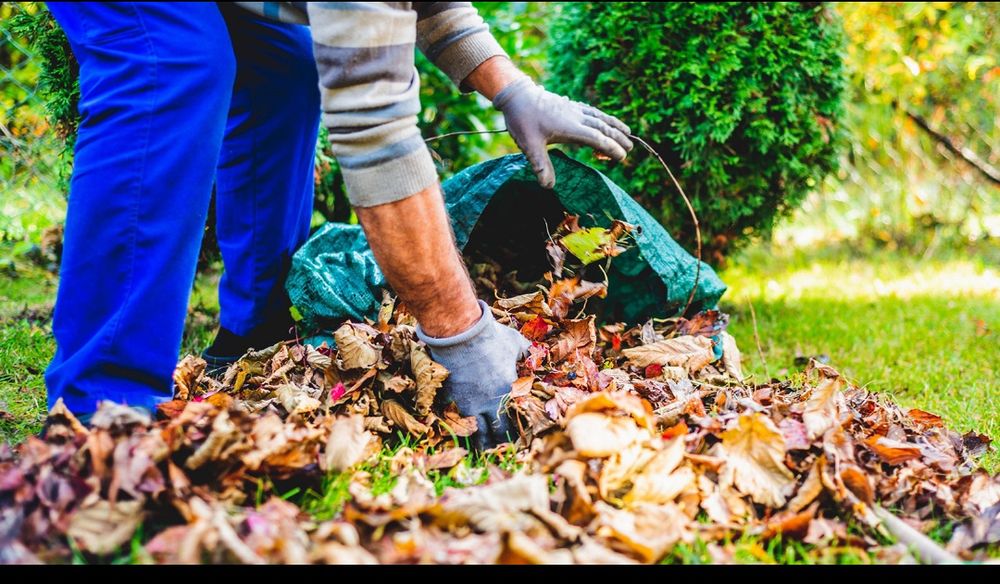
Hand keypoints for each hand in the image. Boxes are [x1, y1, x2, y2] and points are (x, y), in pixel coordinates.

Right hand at [416, 300, 530, 449]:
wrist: (459, 332)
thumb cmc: (491, 336)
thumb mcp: (516, 343)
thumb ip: (527, 353)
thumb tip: (535, 357)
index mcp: (506, 394)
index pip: (513, 425)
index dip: (514, 436)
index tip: (514, 440)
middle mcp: (487, 404)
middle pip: (494, 434)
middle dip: (497, 443)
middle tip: (499, 447)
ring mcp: (466, 404)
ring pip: (474, 433)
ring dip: (478, 441)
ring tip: (481, 448)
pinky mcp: (448, 399)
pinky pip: (454, 418)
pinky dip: (458, 424)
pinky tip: (460, 429)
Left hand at [493, 77, 633, 187]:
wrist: (516, 95)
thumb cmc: (522, 120)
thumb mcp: (529, 145)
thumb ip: (541, 165)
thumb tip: (549, 187)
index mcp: (570, 127)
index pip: (596, 139)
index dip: (610, 148)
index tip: (621, 157)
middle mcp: (576, 117)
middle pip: (603, 127)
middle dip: (618, 138)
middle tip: (630, 149)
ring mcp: (573, 109)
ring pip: (600, 117)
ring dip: (614, 125)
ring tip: (627, 132)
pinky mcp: (569, 105)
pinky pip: (592, 111)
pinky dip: (602, 117)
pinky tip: (604, 120)